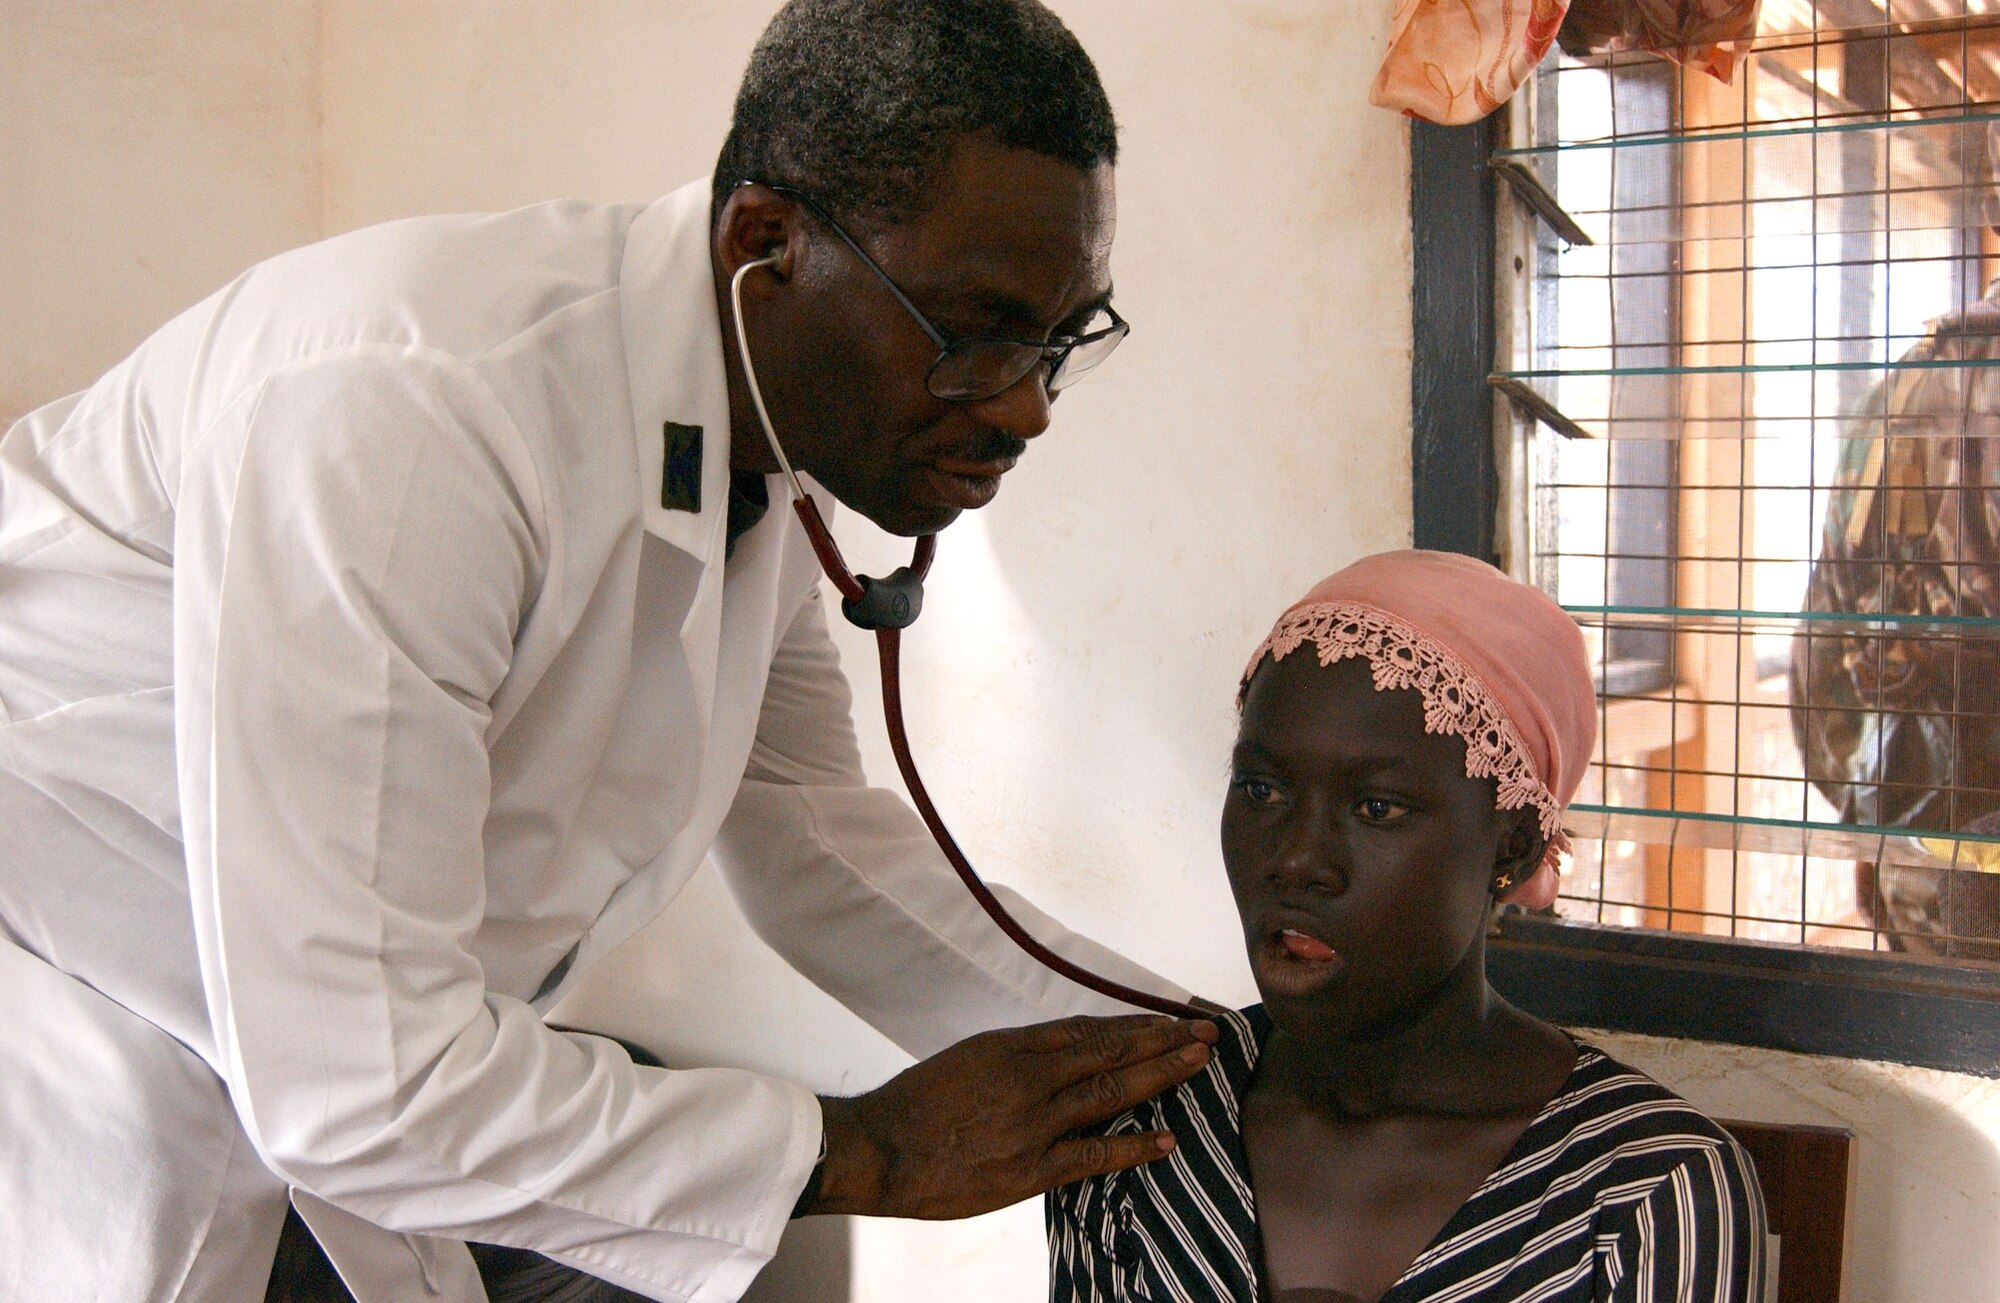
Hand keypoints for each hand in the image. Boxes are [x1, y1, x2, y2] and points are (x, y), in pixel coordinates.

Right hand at [804, 1014, 1217, 1219]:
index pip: (1090, 1029)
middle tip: (1208, 1034)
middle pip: (1111, 1053)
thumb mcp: (967, 1057)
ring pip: (1111, 1092)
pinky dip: (1132, 1145)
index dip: (1136, 1023)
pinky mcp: (1031, 1170)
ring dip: (1161, 1076)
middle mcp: (1030, 1078)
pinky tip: (1166, 1139)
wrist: (880, 1149)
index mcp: (1012, 1046)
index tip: (1173, 1018)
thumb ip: (1018, 1054)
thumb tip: (1065, 1050)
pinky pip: (1093, 1154)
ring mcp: (1034, 1125)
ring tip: (1199, 1065)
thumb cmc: (916, 1103)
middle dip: (1164, 1041)